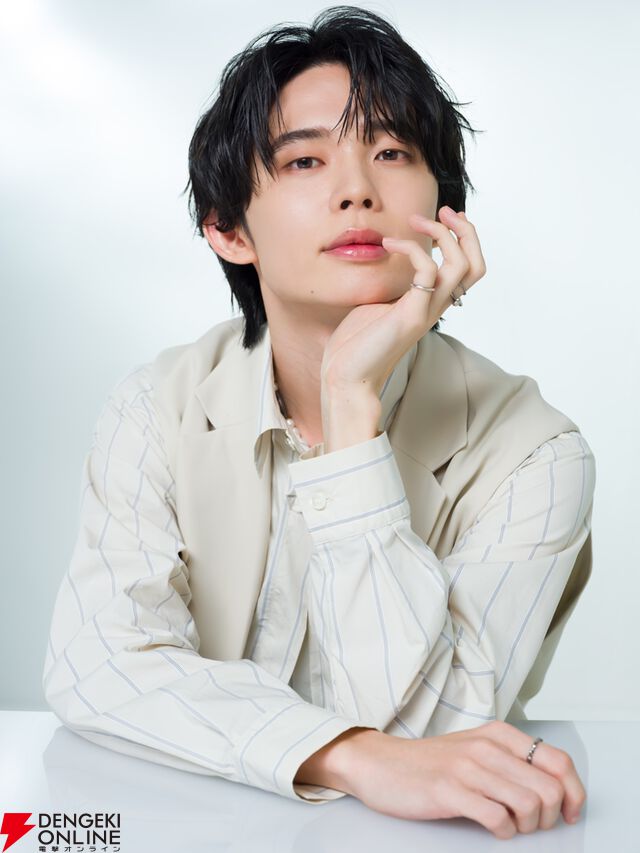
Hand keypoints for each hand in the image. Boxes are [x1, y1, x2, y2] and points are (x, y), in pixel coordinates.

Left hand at [320, 206, 486, 395]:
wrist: (347, 378)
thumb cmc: (355, 346)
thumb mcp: (376, 303)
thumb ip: (391, 283)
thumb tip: (384, 258)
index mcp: (430, 304)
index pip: (468, 269)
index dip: (463, 240)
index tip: (443, 217)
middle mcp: (434, 307)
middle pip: (476, 265)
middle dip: (466, 232)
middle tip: (443, 211)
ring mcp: (426, 312)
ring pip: (462, 267)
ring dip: (443, 234)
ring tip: (416, 219)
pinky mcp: (411, 316)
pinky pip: (427, 272)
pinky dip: (412, 248)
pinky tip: (389, 243)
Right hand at [336, 721, 585, 838]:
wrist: (380, 763)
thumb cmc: (430, 762)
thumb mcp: (475, 748)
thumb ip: (510, 760)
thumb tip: (553, 788)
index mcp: (498, 734)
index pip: (558, 761)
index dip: (574, 793)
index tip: (569, 812)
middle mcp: (487, 747)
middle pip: (550, 787)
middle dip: (550, 816)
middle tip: (533, 825)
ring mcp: (468, 767)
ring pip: (529, 803)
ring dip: (527, 826)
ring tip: (511, 826)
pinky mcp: (450, 790)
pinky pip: (498, 818)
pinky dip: (504, 833)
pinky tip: (493, 829)